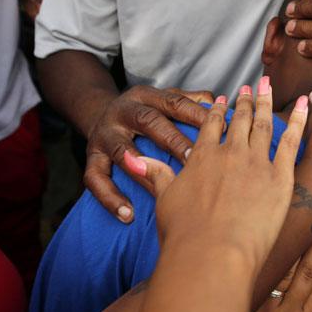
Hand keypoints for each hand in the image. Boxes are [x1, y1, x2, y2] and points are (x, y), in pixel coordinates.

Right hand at [85, 85, 212, 222]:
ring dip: (143, 172)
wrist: (98, 112)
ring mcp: (104, 134)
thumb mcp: (163, 101)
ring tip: (160, 192)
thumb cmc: (145, 112)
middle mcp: (123, 112)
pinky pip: (95, 178)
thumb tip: (218, 103)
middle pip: (149, 122)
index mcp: (146, 97)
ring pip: (122, 151)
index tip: (220, 131)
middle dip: (173, 141)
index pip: (174, 103)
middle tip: (194, 161)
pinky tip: (128, 214)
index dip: (196, 115)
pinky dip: (110, 197)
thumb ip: (189, 102)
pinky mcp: (90, 157)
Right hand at [130, 81, 308, 264]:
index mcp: (202, 157)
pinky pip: (292, 141)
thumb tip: (133, 159)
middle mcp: (230, 154)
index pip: (210, 126)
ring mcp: (257, 163)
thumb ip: (156, 174)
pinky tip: (303, 103)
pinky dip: (298, 119)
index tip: (221, 100)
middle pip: (239, 120)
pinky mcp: (280, 177)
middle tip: (250, 86)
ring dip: (265, 103)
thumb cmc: (185, 234)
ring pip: (263, 125)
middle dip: (244, 101)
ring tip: (268, 87)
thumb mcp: (164, 200)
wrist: (213, 253)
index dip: (217, 111)